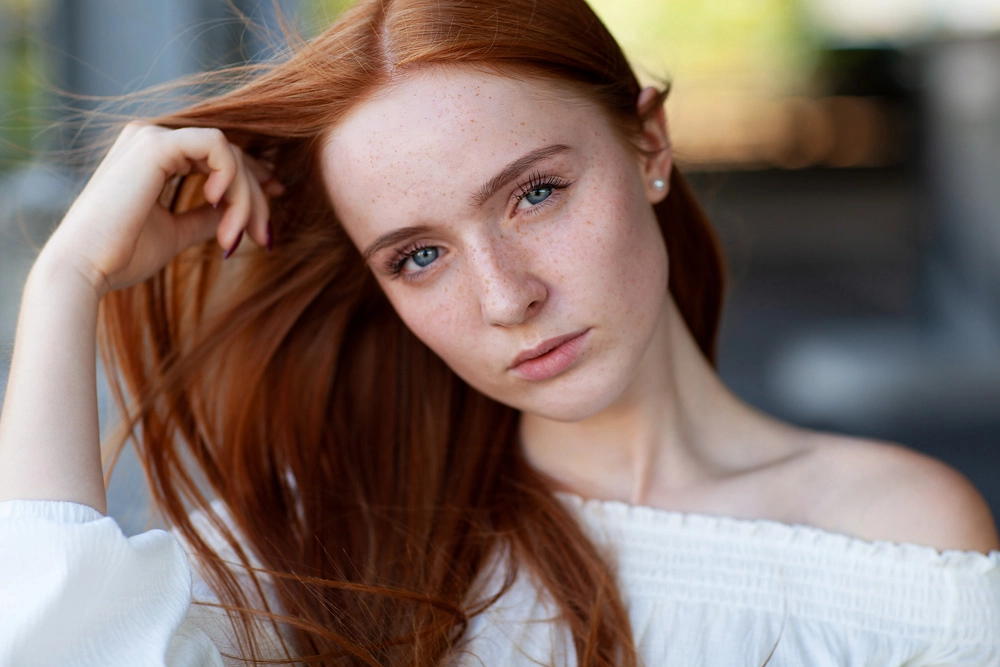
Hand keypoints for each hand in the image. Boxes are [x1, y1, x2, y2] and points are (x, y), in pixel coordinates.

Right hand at [41, 122, 282, 297]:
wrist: (86, 268)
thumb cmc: (123, 255)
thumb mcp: (176, 232)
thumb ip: (205, 216)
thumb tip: (236, 214)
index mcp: (154, 156)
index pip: (219, 155)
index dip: (254, 176)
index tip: (279, 197)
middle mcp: (151, 137)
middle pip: (231, 155)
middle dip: (256, 197)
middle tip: (265, 237)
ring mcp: (151, 136)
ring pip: (229, 153)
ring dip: (244, 198)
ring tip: (234, 236)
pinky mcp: (154, 144)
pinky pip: (217, 147)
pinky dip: (230, 177)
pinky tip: (218, 204)